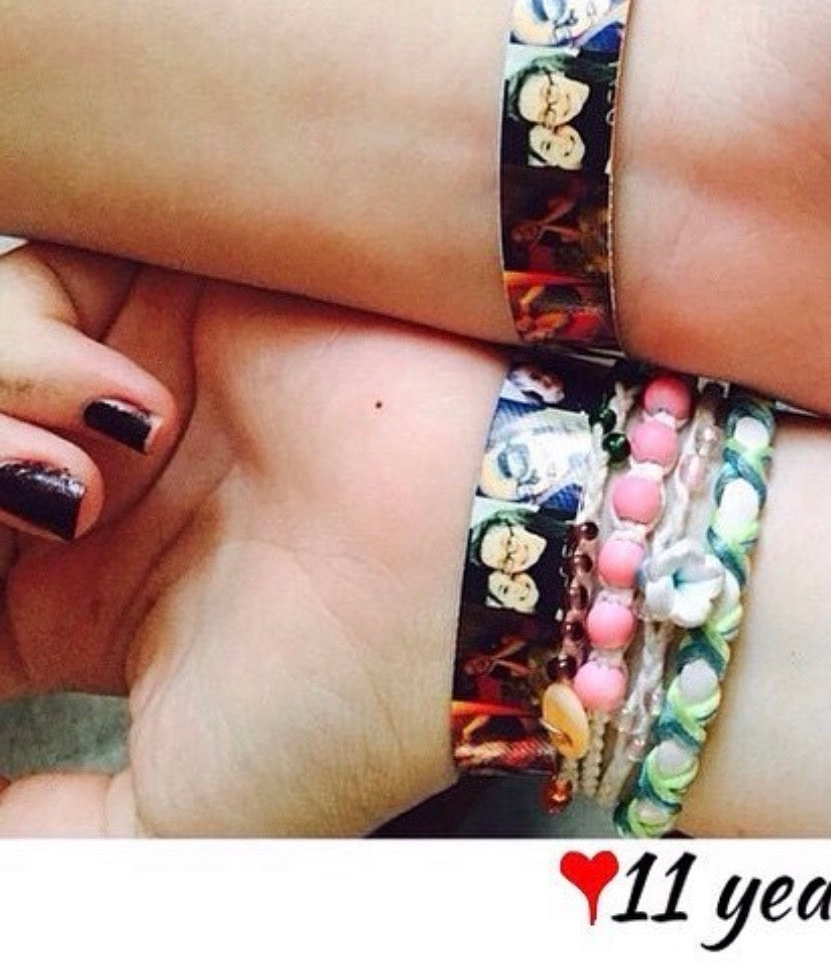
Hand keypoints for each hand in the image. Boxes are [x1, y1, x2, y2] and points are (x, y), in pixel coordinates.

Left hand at [0, 246, 497, 834]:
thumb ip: (49, 840)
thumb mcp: (180, 819)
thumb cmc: (364, 684)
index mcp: (88, 599)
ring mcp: (133, 387)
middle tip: (28, 537)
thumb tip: (0, 835)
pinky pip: (30, 289)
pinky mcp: (173, 290)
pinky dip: (31, 353)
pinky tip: (132, 412)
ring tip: (77, 486)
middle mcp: (105, 486)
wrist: (483, 552)